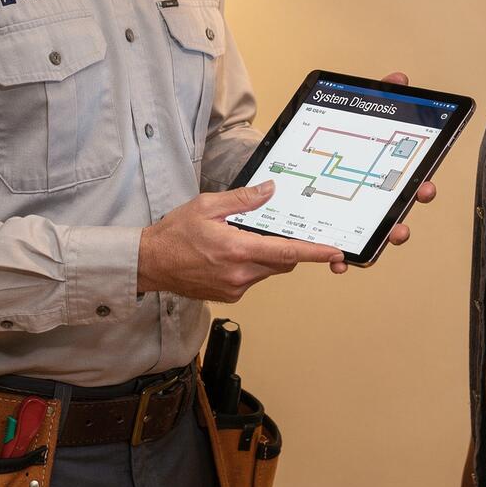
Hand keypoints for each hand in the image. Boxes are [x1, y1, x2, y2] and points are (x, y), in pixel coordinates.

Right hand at [138, 181, 343, 300]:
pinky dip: (251, 266)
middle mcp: (240, 274)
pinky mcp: (230, 296)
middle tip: (272, 230)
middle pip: (283, 262)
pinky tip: (229, 255)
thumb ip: (242, 200)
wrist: (151, 264)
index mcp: (237, 249)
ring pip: (269, 270)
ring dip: (266, 256)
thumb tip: (269, 191)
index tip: (334, 252)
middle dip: (286, 247)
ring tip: (239, 240)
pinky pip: (253, 279)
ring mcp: (235, 288)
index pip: (286, 251)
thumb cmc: (174, 234)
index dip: (314, 252)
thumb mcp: (207, 206)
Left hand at [330, 71, 437, 274]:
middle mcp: (373, 198)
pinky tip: (339, 261)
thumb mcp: (354, 112)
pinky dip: (343, 258)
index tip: (425, 185)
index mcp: (383, 172)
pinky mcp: (330, 228)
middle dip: (405, 217)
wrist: (287, 159)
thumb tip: (399, 79)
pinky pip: (340, 248)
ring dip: (380, 241)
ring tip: (380, 243)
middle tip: (404, 219)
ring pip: (373, 234)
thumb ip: (377, 93)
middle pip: (396, 211)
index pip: (410, 181)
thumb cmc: (329, 141)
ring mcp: (353, 215)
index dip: (422, 185)